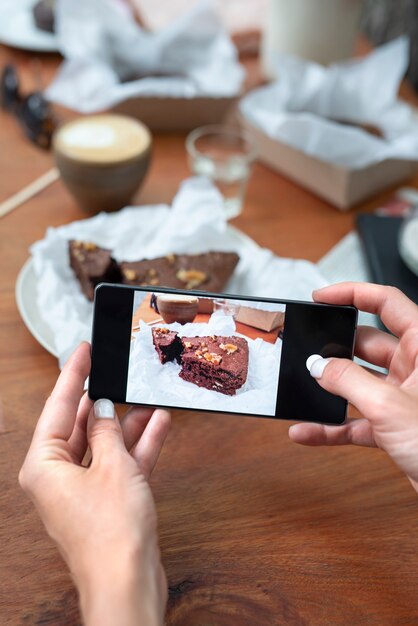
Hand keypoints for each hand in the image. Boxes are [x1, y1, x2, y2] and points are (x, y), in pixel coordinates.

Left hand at [19, 342, 170, 625]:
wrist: (129, 582)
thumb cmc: (111, 533)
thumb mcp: (113, 465)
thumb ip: (108, 431)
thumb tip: (105, 409)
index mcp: (44, 465)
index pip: (58, 407)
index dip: (72, 376)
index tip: (82, 352)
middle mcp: (59, 477)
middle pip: (81, 425)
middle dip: (105, 401)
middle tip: (117, 372)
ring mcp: (84, 490)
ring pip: (104, 444)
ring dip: (128, 424)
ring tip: (147, 399)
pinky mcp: (107, 501)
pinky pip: (121, 463)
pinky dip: (138, 446)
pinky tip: (158, 424)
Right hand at [289, 283, 417, 490]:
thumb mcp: (388, 406)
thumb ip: (348, 381)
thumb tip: (318, 365)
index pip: (387, 303)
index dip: (353, 293)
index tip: (321, 297)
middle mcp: (414, 368)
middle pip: (366, 344)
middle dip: (334, 349)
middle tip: (307, 352)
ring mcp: (404, 397)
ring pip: (358, 384)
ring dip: (330, 391)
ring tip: (303, 390)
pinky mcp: (394, 426)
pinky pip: (356, 420)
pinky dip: (332, 426)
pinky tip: (307, 432)